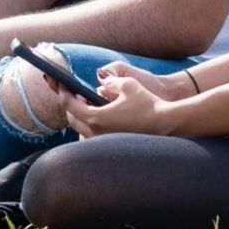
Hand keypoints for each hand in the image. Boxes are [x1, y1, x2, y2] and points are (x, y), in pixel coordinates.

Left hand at [62, 63, 185, 138]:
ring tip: (86, 105)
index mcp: (96, 118)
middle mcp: (97, 134)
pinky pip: (92, 139)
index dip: (62, 92)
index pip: (69, 105)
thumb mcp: (128, 85)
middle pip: (72, 119)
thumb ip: (110, 82)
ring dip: (79, 117)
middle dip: (70, 104)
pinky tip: (98, 118)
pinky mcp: (113, 147)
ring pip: (80, 131)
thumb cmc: (148, 104)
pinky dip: (89, 128)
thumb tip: (101, 82)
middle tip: (73, 92)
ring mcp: (104, 143)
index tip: (60, 84)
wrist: (168, 124)